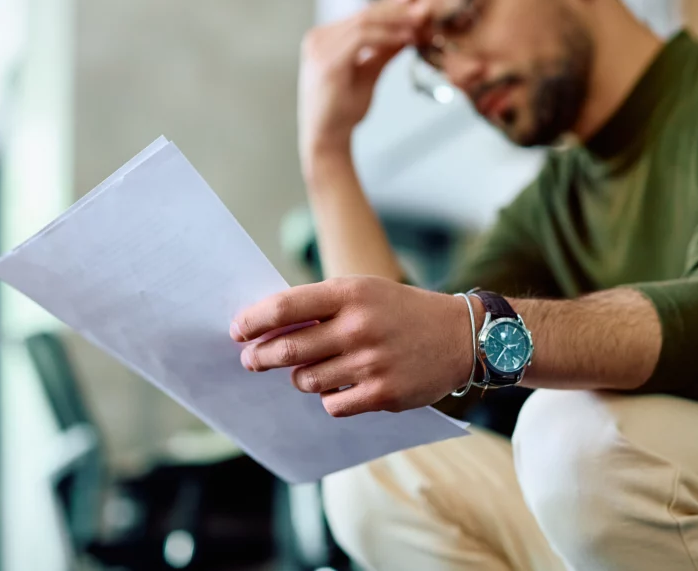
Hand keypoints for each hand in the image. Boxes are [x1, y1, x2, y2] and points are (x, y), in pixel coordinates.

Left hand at [230, 276, 475, 416]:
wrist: (460, 336)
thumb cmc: (401, 311)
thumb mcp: (364, 291)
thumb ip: (321, 305)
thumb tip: (268, 327)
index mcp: (351, 292)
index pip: (286, 307)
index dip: (253, 321)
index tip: (237, 330)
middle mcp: (359, 326)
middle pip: (288, 348)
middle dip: (261, 356)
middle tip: (251, 360)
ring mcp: (371, 362)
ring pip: (307, 380)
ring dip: (299, 378)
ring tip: (307, 371)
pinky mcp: (383, 394)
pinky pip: (332, 405)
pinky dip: (328, 398)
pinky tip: (339, 387)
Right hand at [298, 0, 429, 166]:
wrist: (326, 139)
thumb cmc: (344, 111)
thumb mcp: (369, 74)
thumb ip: (385, 51)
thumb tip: (409, 31)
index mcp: (324, 39)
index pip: (362, 15)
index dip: (391, 6)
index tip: (416, 0)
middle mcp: (318, 38)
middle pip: (365, 14)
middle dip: (399, 8)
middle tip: (426, 6)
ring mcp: (319, 48)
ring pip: (365, 21)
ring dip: (397, 20)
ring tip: (422, 21)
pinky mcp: (327, 61)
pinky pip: (362, 38)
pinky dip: (387, 36)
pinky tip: (408, 38)